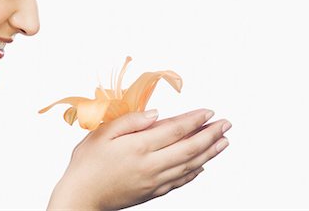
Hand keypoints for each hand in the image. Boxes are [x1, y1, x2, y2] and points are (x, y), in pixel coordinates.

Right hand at [47, 109, 230, 209]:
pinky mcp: (153, 192)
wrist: (81, 197)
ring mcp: (154, 181)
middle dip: (210, 134)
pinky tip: (203, 165)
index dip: (194, 120)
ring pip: (190, 165)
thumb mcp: (102, 134)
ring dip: (209, 152)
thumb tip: (155, 114)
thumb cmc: (87, 164)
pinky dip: (195, 172)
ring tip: (223, 141)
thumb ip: (130, 122)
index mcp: (138, 147)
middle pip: (189, 148)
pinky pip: (180, 181)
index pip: (175, 130)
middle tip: (226, 124)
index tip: (209, 111)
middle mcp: (151, 165)